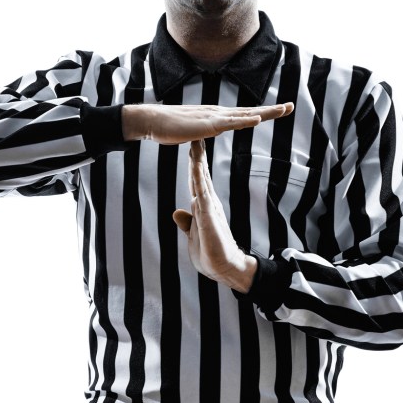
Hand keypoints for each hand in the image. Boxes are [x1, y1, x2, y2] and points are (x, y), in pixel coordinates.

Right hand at [122, 101, 292, 143]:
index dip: (262, 113)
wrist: (153, 121)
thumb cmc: (170, 128)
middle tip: (291, 106)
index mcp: (217, 116)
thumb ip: (204, 132)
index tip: (279, 110)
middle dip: (272, 110)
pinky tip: (258, 119)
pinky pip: (230, 123)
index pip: (244, 114)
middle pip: (250, 111)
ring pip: (245, 114)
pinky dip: (245, 120)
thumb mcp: (194, 132)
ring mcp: (214, 117)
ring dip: (265, 112)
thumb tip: (209, 133)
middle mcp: (219, 113)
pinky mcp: (207, 124)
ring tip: (283, 110)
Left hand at [172, 139, 257, 291]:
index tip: (192, 147)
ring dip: (198, 161)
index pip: (197, 181)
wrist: (224, 268)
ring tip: (196, 142)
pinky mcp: (210, 216)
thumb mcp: (194, 235)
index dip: (193, 164)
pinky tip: (196, 165)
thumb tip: (178, 212)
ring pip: (202, 179)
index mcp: (204, 207)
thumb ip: (187, 222)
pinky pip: (202, 192)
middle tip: (196, 135)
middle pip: (200, 175)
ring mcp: (209, 208)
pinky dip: (199, 178)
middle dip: (197, 155)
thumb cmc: (210, 253)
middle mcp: (208, 203)